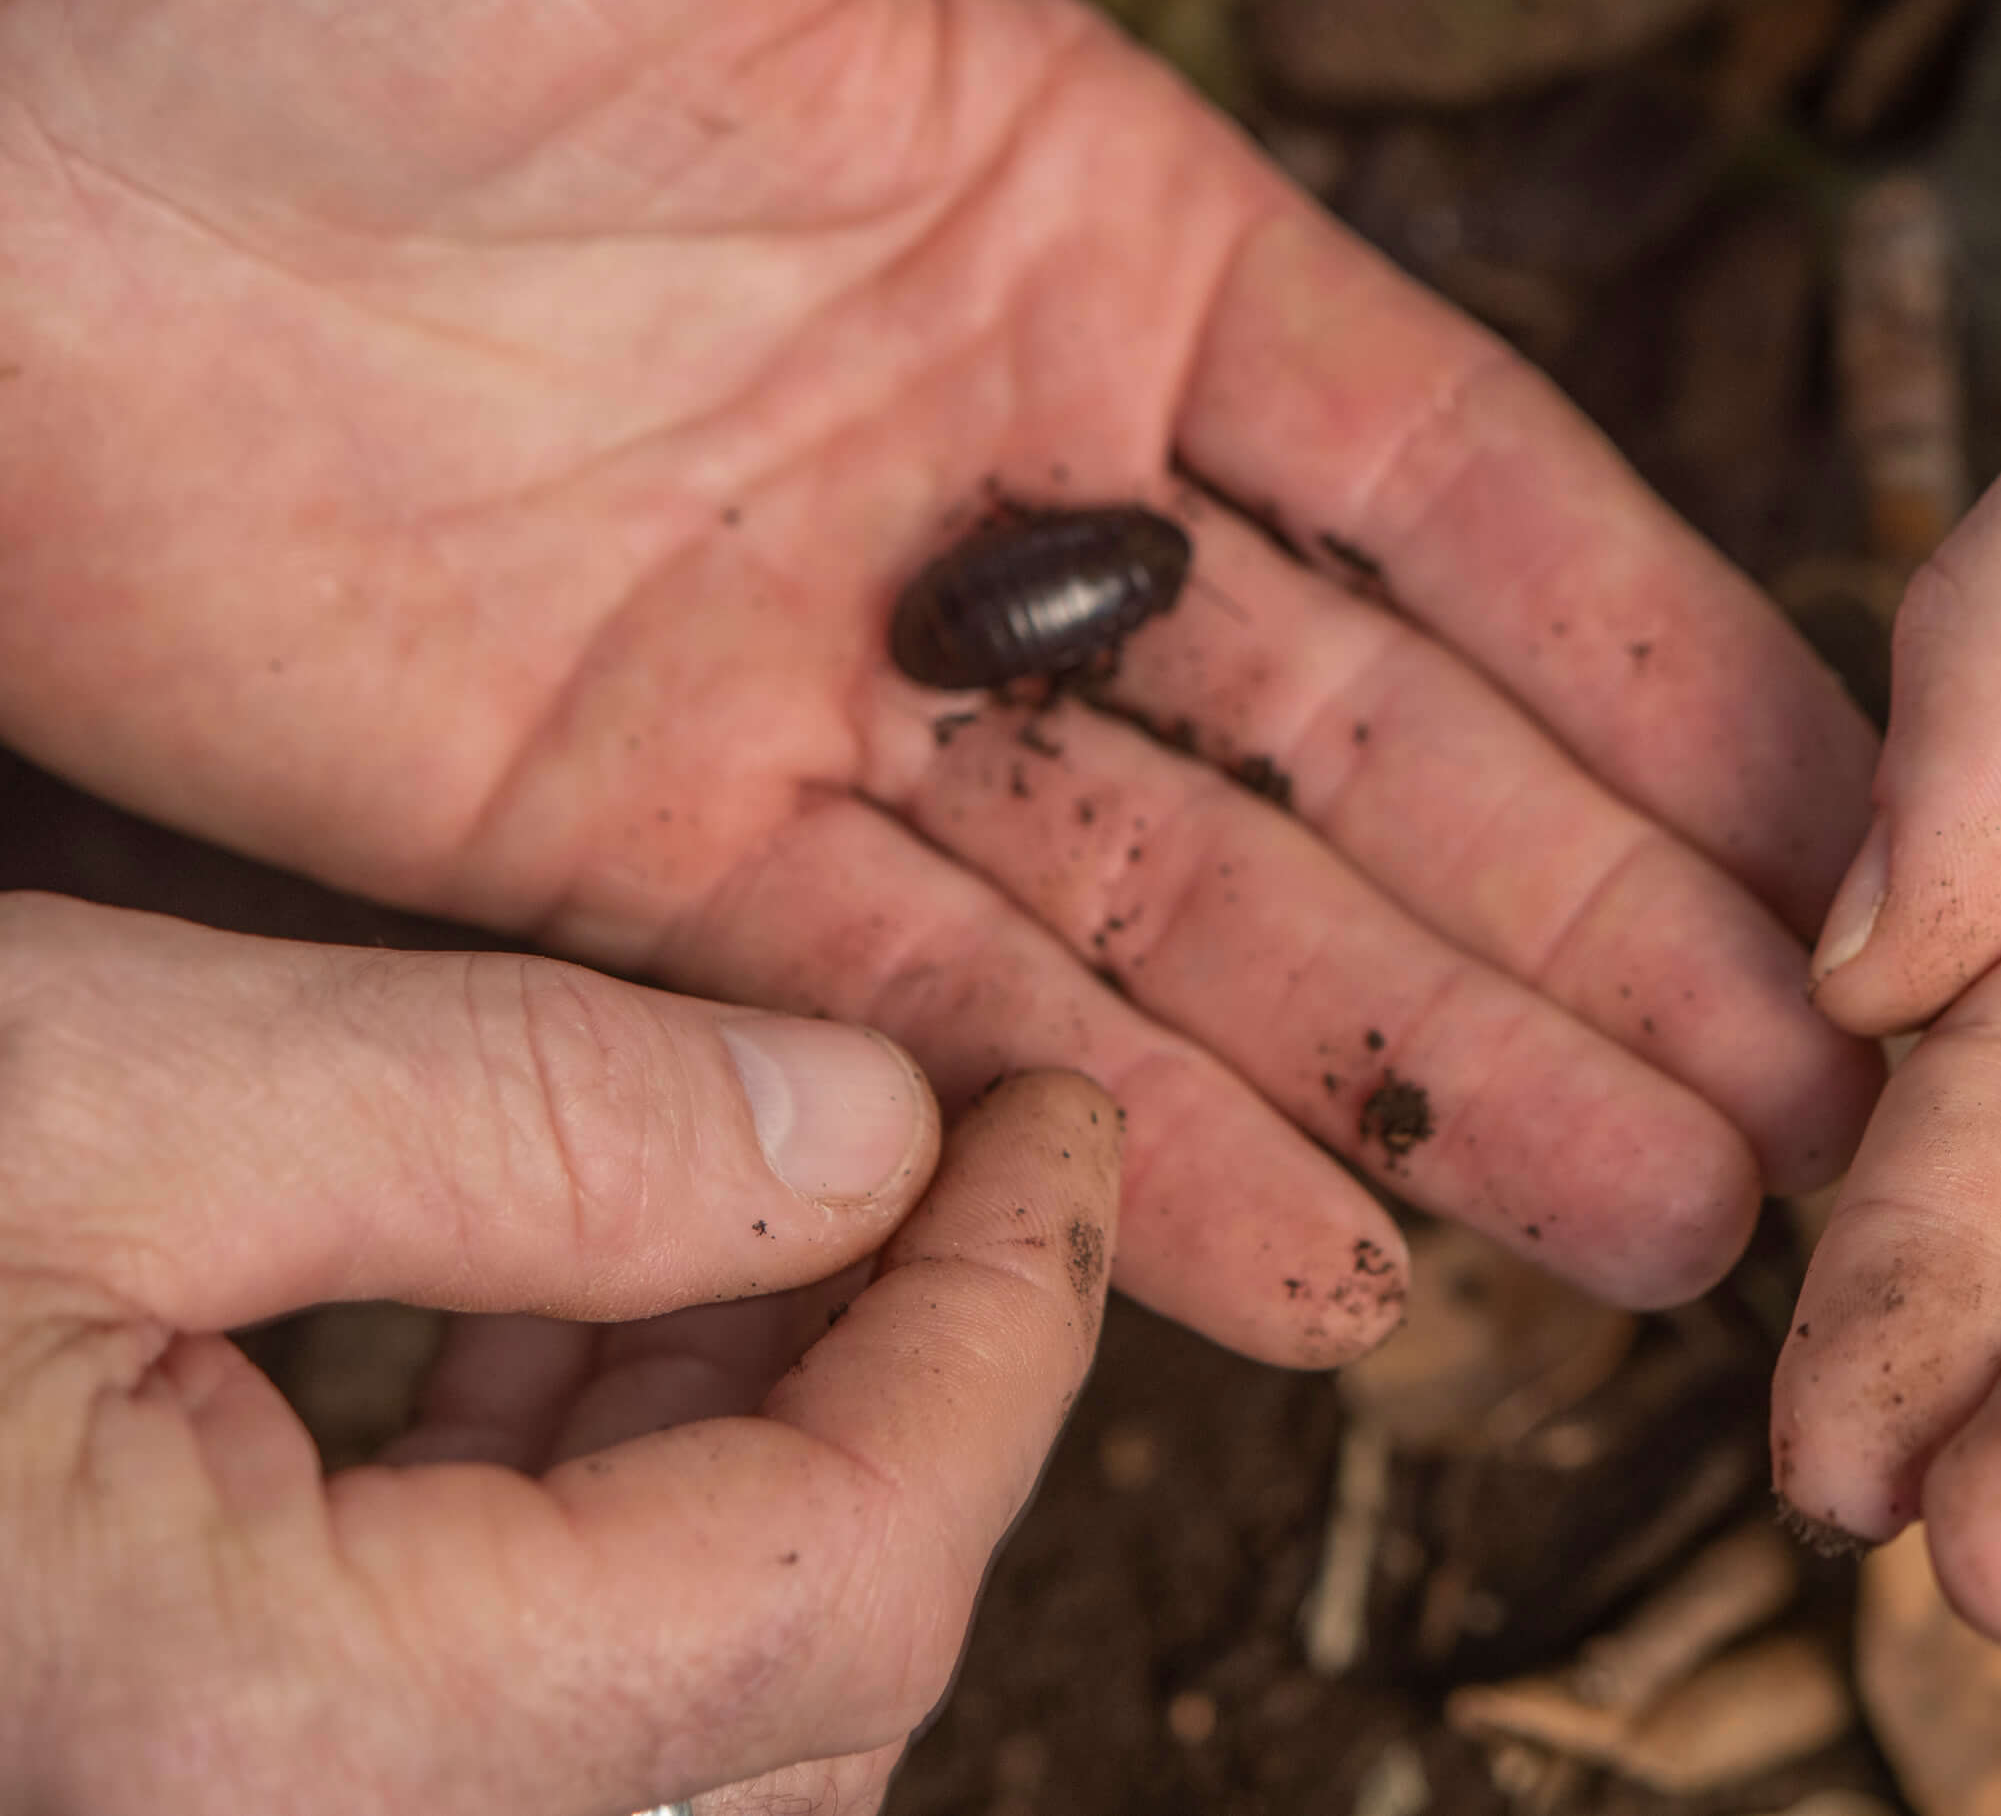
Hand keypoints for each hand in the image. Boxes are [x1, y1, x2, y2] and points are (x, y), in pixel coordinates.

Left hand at [0, 0, 1879, 1358]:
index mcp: (1092, 233)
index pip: (1459, 492)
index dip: (1665, 662)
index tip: (1852, 813)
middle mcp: (1003, 476)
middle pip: (1375, 752)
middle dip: (1602, 930)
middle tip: (1816, 1101)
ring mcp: (833, 676)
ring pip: (1196, 919)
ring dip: (1426, 1078)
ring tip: (1650, 1232)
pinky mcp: (639, 846)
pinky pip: (929, 1019)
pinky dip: (1117, 1147)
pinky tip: (1317, 1273)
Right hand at [0, 892, 1115, 1814]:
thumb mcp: (84, 1101)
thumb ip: (503, 1117)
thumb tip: (861, 1129)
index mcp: (276, 1743)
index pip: (840, 1582)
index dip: (1000, 1329)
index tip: (1054, 1120)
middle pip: (797, 1686)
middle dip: (909, 1395)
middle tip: (932, 1150)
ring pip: (673, 1718)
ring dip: (756, 1445)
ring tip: (759, 1186)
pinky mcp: (188, 1783)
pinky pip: (498, 1714)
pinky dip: (584, 1514)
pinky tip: (552, 1311)